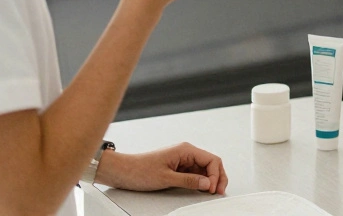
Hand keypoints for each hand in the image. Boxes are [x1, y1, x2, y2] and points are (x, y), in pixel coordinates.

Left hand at [94, 142, 227, 193]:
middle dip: (218, 177)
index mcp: (185, 150)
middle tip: (219, 191)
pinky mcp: (178, 167)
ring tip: (211, 191)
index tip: (212, 188)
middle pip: (211, 163)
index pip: (211, 160)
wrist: (123, 171)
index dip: (216, 175)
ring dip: (210, 179)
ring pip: (204, 169)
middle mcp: (186, 152)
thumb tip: (207, 183)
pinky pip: (195, 172)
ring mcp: (182, 159)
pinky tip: (201, 188)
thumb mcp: (166, 178)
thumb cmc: (139, 170)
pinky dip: (201, 181)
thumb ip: (189, 180)